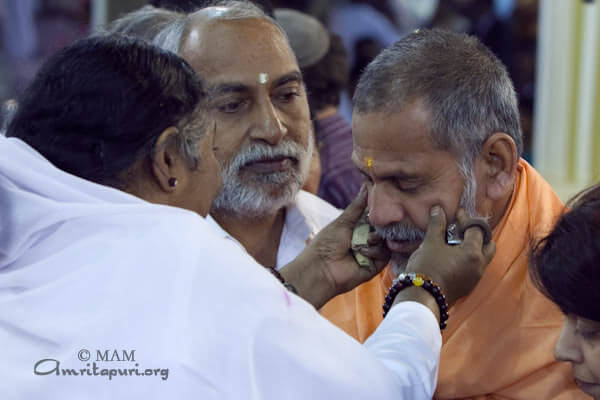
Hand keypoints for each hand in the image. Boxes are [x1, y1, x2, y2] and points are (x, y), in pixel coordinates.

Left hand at [281, 185, 389, 308]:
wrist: (321, 268)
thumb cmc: (326, 243)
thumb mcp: (343, 221)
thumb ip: (357, 206)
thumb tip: (367, 184)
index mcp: (358, 227)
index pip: (375, 216)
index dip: (379, 211)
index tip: (384, 203)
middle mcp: (366, 239)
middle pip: (384, 228)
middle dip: (380, 225)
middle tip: (374, 224)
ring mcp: (372, 253)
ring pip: (387, 241)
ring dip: (376, 239)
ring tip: (365, 241)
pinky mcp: (376, 266)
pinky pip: (385, 255)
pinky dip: (375, 251)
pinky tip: (363, 252)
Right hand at [403, 206, 494, 306]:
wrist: (422, 298)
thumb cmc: (427, 268)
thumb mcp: (431, 243)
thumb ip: (437, 225)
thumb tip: (438, 209)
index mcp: (473, 253)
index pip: (475, 229)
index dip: (466, 219)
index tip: (456, 213)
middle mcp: (479, 266)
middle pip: (488, 244)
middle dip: (478, 234)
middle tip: (463, 228)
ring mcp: (475, 278)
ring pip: (482, 257)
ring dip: (474, 247)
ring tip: (457, 241)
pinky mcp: (467, 286)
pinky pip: (475, 267)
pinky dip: (469, 258)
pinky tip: (453, 256)